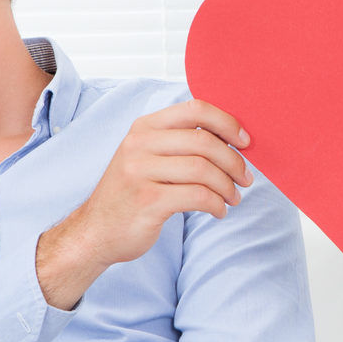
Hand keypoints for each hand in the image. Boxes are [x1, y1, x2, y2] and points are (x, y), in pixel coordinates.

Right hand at [36, 99, 253, 309]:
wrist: (96, 231)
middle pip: (204, 142)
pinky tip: (218, 211)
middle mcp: (139, 144)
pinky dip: (216, 204)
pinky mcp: (147, 201)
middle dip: (234, 162)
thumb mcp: (148, 157)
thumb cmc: (132, 193)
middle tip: (246, 179)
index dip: (227, 123)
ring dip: (227, 186)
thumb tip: (233, 140)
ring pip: (203, 170)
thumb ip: (180, 143)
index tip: (245, 142)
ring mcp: (140, 172)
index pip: (195, 109)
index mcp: (144, 127)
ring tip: (233, 198)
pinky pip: (197, 196)